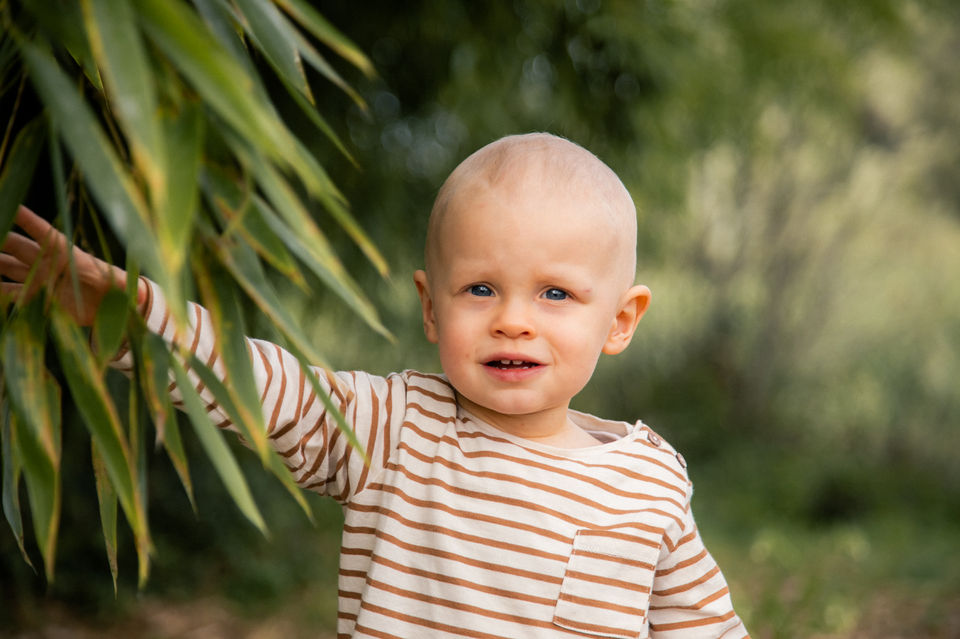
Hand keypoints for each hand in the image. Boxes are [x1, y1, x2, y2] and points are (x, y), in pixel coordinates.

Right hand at [1, 205, 142, 325]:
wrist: (114, 307)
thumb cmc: (119, 288)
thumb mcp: (122, 285)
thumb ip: (126, 286)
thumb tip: (142, 290)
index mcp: (68, 253)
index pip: (43, 232)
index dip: (27, 219)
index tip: (12, 206)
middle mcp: (49, 263)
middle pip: (16, 246)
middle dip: (1, 237)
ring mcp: (40, 279)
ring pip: (7, 267)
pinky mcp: (37, 298)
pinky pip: (10, 293)